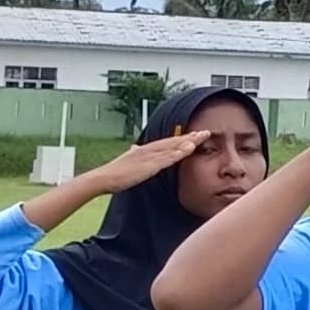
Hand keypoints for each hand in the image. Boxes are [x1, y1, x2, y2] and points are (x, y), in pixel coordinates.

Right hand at [70, 129, 200, 198]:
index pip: (167, 142)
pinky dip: (179, 152)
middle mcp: (149, 150)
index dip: (182, 138)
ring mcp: (150, 156)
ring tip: (202, 136)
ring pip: (173, 147)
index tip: (195, 135)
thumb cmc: (115, 172)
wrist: (104, 178)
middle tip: (206, 132)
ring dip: (188, 142)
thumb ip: (133, 153)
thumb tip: (133, 147)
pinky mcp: (149, 165)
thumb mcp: (127, 159)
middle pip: (173, 142)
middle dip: (190, 137)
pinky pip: (168, 157)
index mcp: (146, 149)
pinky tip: (189, 148)